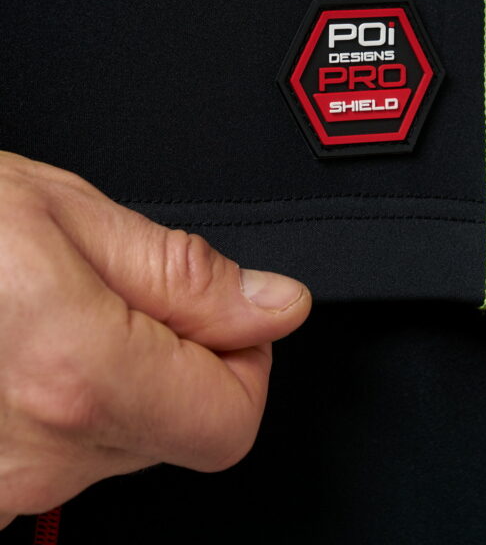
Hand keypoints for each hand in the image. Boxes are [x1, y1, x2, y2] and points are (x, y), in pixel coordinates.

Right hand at [0, 150, 311, 528]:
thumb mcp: (65, 212)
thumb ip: (181, 273)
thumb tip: (272, 305)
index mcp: (78, 370)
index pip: (232, 418)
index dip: (246, 356)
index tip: (226, 313)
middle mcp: (39, 448)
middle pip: (181, 430)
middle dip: (180, 357)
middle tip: (126, 289)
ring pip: (121, 445)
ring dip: (119, 379)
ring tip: (59, 308)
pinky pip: (58, 458)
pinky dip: (67, 405)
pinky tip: (28, 349)